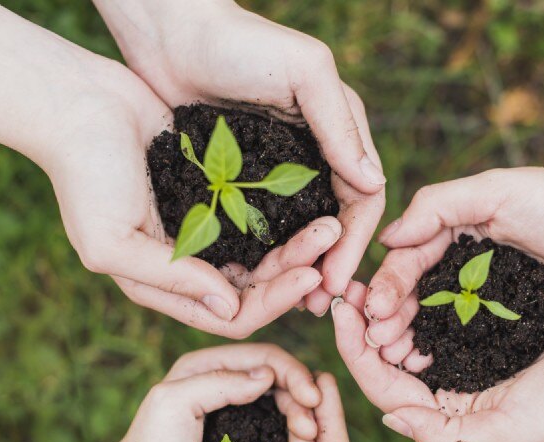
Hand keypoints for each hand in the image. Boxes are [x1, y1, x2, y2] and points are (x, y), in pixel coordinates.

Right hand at [46, 63, 346, 337]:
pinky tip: (313, 202)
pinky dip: (286, 216)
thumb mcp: (111, 240)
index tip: (309, 276)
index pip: (232, 315)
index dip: (273, 303)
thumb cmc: (85, 176)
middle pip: (258, 287)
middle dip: (296, 270)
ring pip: (265, 253)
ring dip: (298, 243)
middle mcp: (190, 265)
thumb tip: (230, 308)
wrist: (80, 105)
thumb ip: (169, 278)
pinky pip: (261, 216)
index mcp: (165, 286)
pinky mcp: (217, 194)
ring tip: (330, 222)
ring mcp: (206, 230)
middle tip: (332, 240)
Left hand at [93, 0, 385, 309]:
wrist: (169, 32)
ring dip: (298, 268)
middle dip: (330, 265)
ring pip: (298, 231)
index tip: (339, 283)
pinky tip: (254, 278)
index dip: (355, 243)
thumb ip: (340, 125)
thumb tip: (374, 183)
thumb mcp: (303, 72)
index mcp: (340, 132)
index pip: (362, 198)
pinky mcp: (239, 178)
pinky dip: (264, 253)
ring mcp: (276, 170)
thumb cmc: (240, 42)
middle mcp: (315, 155)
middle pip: (334, 224)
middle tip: (318, 307)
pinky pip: (261, 225)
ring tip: (290, 302)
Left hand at [103, 343, 325, 441]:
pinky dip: (292, 434)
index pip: (265, 356)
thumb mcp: (175, 406)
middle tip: (312, 430)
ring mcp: (231, 409)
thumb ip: (219, 382)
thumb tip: (267, 375)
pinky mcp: (238, 436)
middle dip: (302, 399)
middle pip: (278, 379)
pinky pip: (275, 426)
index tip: (312, 400)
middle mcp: (222, 381)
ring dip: (300, 418)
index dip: (293, 374)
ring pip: (280, 403)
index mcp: (206, 365)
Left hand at [333, 280, 543, 441]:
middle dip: (366, 331)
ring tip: (370, 282)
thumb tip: (389, 420)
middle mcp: (462, 400)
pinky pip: (447, 319)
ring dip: (390, 314)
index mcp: (458, 426)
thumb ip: (444, 439)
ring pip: (416, 341)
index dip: (356, 355)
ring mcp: (479, 367)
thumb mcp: (507, 435)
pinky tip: (410, 277)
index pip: (389, 393)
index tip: (338, 313)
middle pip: (395, 366)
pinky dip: (424, 301)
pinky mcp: (498, 335)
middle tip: (346, 291)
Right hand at [363, 168, 543, 350]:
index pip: (412, 253)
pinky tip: (429, 365)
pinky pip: (473, 337)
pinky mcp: (517, 322)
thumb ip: (440, 204)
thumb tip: (387, 237)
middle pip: (420, 290)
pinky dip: (447, 349)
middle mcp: (475, 259)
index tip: (371, 309)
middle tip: (376, 342)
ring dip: (414, 336)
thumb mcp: (502, 190)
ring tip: (395, 358)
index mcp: (466, 224)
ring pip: (442, 318)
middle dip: (393, 315)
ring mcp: (495, 294)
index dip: (389, 281)